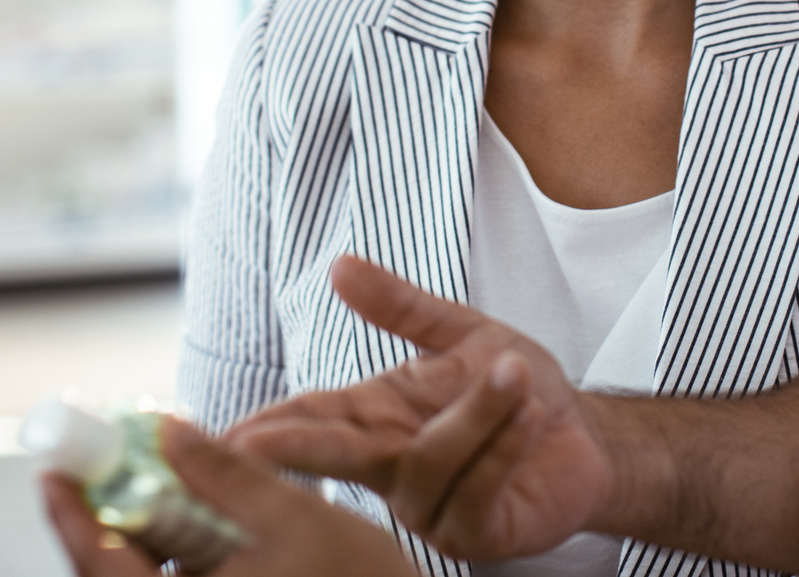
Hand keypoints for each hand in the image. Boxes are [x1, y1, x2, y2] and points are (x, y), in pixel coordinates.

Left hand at [41, 414, 414, 576]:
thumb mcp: (294, 517)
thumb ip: (225, 474)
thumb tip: (167, 431)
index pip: (99, 565)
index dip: (71, 513)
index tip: (53, 468)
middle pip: (112, 576)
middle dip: (107, 517)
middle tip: (105, 463)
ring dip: (142, 536)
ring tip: (156, 484)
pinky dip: (173, 558)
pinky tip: (193, 525)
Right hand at [225, 255, 613, 559]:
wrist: (581, 432)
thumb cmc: (515, 384)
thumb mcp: (458, 332)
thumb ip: (399, 305)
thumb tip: (338, 264)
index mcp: (375, 418)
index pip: (307, 420)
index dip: (264, 426)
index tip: (217, 430)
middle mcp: (390, 468)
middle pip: (334, 458)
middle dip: (295, 451)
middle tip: (252, 445)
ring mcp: (428, 507)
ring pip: (426, 463)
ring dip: (475, 414)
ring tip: (515, 371)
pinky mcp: (473, 533)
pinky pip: (475, 490)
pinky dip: (502, 447)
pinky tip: (531, 416)